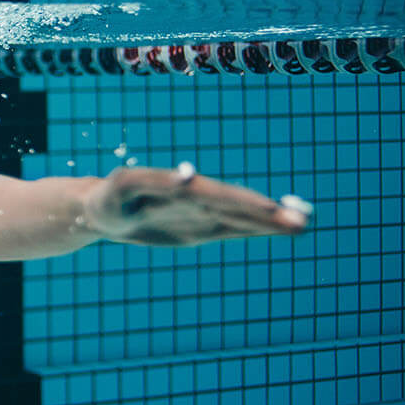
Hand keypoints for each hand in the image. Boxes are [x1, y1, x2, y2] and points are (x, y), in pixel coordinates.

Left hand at [81, 163, 307, 246]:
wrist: (101, 211)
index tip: (273, 210)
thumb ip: (151, 182)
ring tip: (303, 223)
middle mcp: (196, 199)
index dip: (245, 204)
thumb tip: (188, 176)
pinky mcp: (200, 228)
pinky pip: (232, 228)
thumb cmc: (108, 198)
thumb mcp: (122, 189)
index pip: (219, 196)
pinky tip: (280, 228)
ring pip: (241, 217)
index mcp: (180, 189)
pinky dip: (255, 228)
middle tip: (303, 220)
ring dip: (269, 221)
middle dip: (268, 214)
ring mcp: (201, 213)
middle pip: (237, 206)